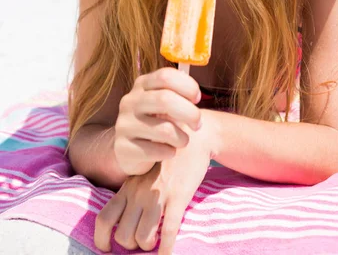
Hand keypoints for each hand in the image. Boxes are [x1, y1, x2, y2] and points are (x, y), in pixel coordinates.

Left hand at [94, 110, 215, 253]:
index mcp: (128, 187)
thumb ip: (134, 192)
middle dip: (132, 245)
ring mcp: (158, 195)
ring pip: (143, 237)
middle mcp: (138, 193)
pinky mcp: (178, 196)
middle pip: (123, 234)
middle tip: (142, 242)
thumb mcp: (144, 171)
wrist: (194, 137)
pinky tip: (168, 254)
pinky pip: (168, 231)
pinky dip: (167, 249)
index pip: (105, 218)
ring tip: (156, 243)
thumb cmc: (169, 158)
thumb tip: (127, 219)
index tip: (107, 248)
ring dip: (149, 247)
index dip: (102, 239)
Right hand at [114, 67, 202, 175]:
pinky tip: (167, 151)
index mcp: (142, 84)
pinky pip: (157, 151)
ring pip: (165, 129)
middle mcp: (130, 101)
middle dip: (190, 113)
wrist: (128, 149)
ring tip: (182, 141)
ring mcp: (124, 124)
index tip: (197, 99)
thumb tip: (195, 95)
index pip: (165, 76)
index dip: (187, 86)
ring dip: (182, 138)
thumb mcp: (162, 102)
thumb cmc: (155, 121)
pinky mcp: (123, 148)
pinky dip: (169, 152)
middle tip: (198, 125)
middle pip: (165, 99)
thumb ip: (177, 93)